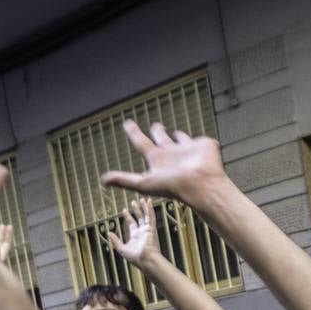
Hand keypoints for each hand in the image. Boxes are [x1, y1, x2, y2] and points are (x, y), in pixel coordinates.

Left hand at [100, 122, 226, 204]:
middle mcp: (172, 155)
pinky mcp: (205, 147)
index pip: (142, 144)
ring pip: (182, 140)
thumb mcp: (144, 183)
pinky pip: (205, 142)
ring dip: (178, 136)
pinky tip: (208, 142)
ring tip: (175, 132)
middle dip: (158, 133)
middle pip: (162, 140)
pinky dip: (206, 142)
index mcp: (158, 160)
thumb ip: (124, 180)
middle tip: (155, 126)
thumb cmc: (173, 186)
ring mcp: (189, 151)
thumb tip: (102, 181)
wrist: (200, 184)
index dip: (134, 133)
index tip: (127, 123)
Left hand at [104, 198, 158, 266]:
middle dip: (136, 210)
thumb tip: (108, 233)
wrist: (146, 259)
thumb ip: (115, 241)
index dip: (127, 216)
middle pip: (138, 217)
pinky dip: (150, 209)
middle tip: (133, 202)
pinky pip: (150, 216)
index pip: (131, 223)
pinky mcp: (151, 228)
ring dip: (143, 207)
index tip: (124, 210)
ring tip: (141, 199)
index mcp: (135, 236)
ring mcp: (147, 229)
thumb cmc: (135, 257)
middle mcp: (142, 231)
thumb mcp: (122, 249)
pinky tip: (149, 202)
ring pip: (145, 215)